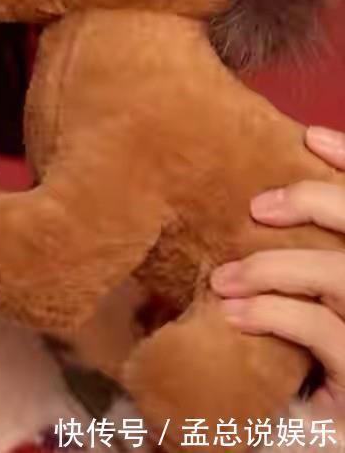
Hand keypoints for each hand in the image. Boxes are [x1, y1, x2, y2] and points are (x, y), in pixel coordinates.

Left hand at [209, 124, 344, 418]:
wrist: (311, 438)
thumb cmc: (315, 373)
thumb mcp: (313, 303)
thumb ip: (303, 258)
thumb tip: (257, 204)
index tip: (310, 136)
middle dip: (319, 200)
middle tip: (258, 205)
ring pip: (344, 275)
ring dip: (276, 266)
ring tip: (225, 277)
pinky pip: (323, 331)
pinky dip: (273, 313)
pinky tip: (235, 314)